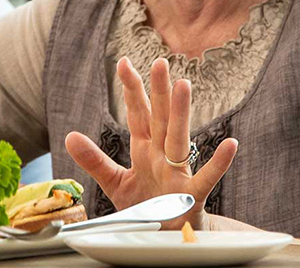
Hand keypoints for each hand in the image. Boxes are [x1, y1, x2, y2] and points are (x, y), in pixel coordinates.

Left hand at [66, 57, 236, 229]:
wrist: (169, 237)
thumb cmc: (148, 206)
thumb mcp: (115, 183)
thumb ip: (94, 160)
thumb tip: (69, 136)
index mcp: (145, 149)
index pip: (137, 114)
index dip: (131, 90)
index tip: (124, 63)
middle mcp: (162, 155)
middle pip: (159, 119)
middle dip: (158, 91)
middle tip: (159, 61)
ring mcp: (178, 173)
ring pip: (179, 138)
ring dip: (181, 113)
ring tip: (184, 85)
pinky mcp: (191, 196)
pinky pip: (205, 178)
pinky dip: (218, 163)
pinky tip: (229, 145)